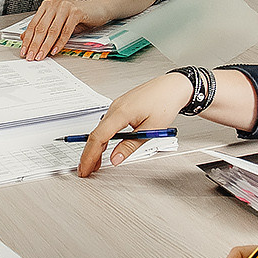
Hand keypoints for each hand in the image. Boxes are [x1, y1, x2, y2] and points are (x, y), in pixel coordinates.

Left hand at [17, 0, 103, 61]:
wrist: (97, 9)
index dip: (28, 39)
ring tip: (41, 55)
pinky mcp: (76, 12)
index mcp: (47, 5)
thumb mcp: (57, 22)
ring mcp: (65, 7)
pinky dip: (60, 42)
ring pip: (52, 30)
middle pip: (41, 27)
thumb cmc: (78, 16)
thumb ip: (43, 28)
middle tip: (31, 56)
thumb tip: (26, 38)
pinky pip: (65, 30)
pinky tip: (55, 50)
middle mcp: (54, 4)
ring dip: (45, 45)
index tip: (24, 51)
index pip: (33, 24)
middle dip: (35, 44)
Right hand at [74, 72, 191, 175]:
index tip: (85, 168)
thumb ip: (130, 146)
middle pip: (95, 134)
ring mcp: (116, 106)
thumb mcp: (150, 130)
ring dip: (95, 147)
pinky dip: (102, 138)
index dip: (89, 155)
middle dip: (88, 154)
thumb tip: (116, 159)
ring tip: (94, 164)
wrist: (172, 87)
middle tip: (85, 170)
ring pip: (100, 130)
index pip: (98, 137)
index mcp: (121, 112)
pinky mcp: (120, 107)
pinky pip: (106, 125)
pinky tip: (103, 147)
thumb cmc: (165, 102)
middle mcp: (115, 108)